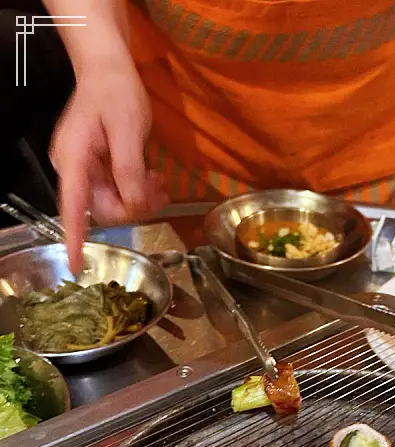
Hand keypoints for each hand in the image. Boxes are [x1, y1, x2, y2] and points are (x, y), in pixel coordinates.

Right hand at [51, 58, 166, 271]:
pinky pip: (120, 192)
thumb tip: (134, 205)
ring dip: (141, 199)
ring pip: (116, 204)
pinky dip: (139, 190)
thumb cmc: (115, 93)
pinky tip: (152, 178)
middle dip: (134, 206)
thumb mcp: (127, 129)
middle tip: (159, 189)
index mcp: (74, 160)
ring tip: (159, 181)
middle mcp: (75, 170)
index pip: (72, 208)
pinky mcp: (100, 170)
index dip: (75, 238)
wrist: (110, 69)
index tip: (76, 266)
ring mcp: (87, 171)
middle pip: (104, 210)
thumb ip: (129, 170)